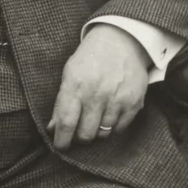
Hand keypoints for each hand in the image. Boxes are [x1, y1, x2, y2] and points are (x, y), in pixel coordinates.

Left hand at [47, 23, 148, 149]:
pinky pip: (120, 128)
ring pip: (103, 133)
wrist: (121, 41)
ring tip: (93, 120)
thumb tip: (53, 128)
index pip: (65, 122)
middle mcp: (96, 95)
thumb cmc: (90, 58)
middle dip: (79, 138)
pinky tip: (108, 116)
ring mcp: (117, 100)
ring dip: (96, 132)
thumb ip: (61, 102)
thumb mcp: (69, 74)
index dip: (61, 140)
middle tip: (77, 134)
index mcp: (75, 86)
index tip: (60, 146)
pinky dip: (112, 128)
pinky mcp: (134, 103)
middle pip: (85, 134)